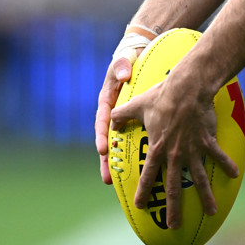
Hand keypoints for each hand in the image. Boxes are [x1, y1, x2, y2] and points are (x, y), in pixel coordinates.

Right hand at [94, 49, 138, 184]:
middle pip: (108, 141)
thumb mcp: (122, 62)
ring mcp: (122, 121)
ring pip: (119, 145)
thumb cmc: (126, 62)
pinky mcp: (133, 123)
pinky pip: (133, 140)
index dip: (102, 136)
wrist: (134, 61)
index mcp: (107, 102)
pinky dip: (134, 154)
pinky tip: (141, 170)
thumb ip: (121, 66)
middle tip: (107, 178)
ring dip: (118, 164)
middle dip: (107, 161)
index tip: (103, 149)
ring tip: (118, 183)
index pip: (103, 121)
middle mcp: (112, 114)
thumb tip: (123, 75)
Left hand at [109, 72, 238, 228]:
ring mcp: (192, 149)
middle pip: (173, 187)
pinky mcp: (207, 140)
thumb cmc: (161, 96)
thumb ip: (122, 115)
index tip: (141, 206)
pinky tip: (234, 175)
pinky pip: (218, 156)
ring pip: (199, 179)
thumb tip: (111, 121)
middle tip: (174, 226)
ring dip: (205, 197)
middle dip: (173, 208)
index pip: (148, 176)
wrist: (186, 88)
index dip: (143, 192)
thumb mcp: (137, 105)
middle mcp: (175, 154)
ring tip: (211, 212)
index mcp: (157, 148)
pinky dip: (226, 165)